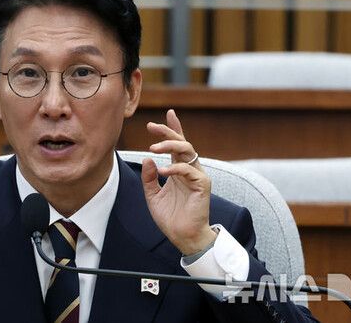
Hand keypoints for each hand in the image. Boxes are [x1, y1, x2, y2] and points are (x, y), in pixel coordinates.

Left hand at [141, 109, 215, 254]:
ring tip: (153, 147)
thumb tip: (148, 158)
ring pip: (188, 151)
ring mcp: (197, 176)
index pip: (178, 144)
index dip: (174, 128)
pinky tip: (162, 171)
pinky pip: (189, 170)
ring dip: (170, 145)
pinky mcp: (203, 185)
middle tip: (152, 126)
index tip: (169, 113)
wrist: (183, 237)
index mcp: (179, 170)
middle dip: (168, 131)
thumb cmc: (170, 217)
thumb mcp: (152, 195)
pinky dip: (174, 168)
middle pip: (182, 143)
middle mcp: (190, 170)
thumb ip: (149, 177)